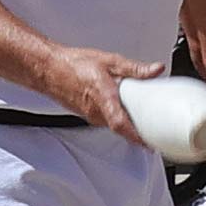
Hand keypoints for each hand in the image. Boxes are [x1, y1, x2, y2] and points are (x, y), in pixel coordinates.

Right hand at [42, 44, 164, 137]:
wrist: (49, 69)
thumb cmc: (75, 64)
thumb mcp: (110, 61)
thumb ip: (135, 69)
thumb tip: (156, 70)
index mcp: (104, 97)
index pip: (121, 124)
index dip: (135, 137)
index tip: (150, 144)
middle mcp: (96, 111)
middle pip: (121, 127)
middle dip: (137, 130)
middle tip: (155, 130)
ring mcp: (90, 115)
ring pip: (113, 124)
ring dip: (127, 123)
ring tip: (143, 118)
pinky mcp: (86, 115)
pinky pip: (105, 120)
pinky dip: (116, 117)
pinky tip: (123, 108)